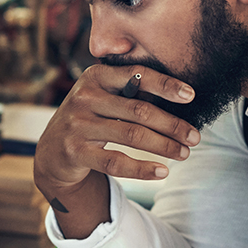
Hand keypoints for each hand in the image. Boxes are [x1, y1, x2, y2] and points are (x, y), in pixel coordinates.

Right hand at [33, 64, 199, 237]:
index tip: (191, 95)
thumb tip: (180, 98)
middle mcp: (84, 97)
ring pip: (131, 135)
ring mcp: (77, 124)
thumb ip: (129, 91)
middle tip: (195, 136)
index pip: (136, 75)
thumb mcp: (102, 96)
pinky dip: (142, 168)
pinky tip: (162, 172)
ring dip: (164, 146)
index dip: (165, 85)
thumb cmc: (89, 117)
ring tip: (184, 153)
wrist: (52, 149)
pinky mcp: (75, 151)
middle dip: (172, 124)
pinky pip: (115, 162)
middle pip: (139, 110)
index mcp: (95, 76)